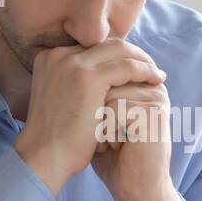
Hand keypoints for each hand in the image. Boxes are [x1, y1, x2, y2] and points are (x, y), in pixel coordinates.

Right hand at [14, 39, 164, 195]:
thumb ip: (75, 84)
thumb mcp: (62, 100)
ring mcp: (72, 63)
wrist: (44, 157)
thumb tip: (104, 82)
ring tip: (158, 74)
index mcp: (50, 58)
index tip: (135, 68)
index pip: (93, 48)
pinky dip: (145, 71)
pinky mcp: (88, 77)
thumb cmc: (56, 139)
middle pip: (107, 44)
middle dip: (133, 54)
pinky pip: (127, 66)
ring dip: (143, 61)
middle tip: (152, 68)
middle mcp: (58, 54)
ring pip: (120, 50)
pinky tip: (157, 80)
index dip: (117, 56)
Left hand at [92, 78, 183, 200]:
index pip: (105, 75)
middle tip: (109, 139)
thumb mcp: (102, 120)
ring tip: (114, 143)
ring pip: (108, 95)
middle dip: (98, 114)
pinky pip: (114, 109)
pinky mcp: (153, 112)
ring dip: (102, 124)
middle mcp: (154, 88)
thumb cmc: (116, 159)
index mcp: (144, 86)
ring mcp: (156, 99)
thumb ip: (95, 95)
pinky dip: (108, 132)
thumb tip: (71, 74)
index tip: (104, 129)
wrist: (137, 191)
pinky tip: (119, 147)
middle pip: (106, 81)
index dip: (94, 103)